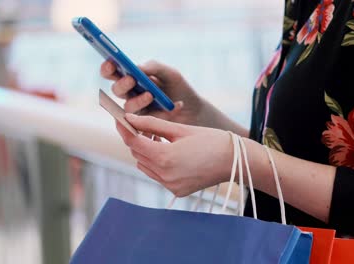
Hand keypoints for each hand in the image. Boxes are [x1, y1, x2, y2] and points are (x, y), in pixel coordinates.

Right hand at [100, 60, 203, 125]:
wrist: (194, 109)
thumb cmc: (179, 89)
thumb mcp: (170, 73)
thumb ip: (154, 67)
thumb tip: (136, 68)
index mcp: (131, 78)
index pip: (112, 73)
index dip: (107, 68)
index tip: (111, 63)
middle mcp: (130, 95)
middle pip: (116, 90)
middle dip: (122, 84)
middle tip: (131, 79)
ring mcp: (136, 112)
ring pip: (127, 108)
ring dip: (138, 100)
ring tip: (151, 95)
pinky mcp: (144, 126)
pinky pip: (143, 122)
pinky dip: (161, 113)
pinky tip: (174, 107)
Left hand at [116, 113, 233, 196]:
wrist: (235, 161)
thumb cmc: (210, 139)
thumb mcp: (179, 129)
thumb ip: (152, 124)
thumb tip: (129, 118)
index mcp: (164, 157)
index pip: (133, 142)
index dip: (124, 129)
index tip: (119, 119)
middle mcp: (165, 175)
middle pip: (137, 155)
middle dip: (136, 139)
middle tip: (142, 125)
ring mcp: (170, 186)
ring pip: (145, 166)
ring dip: (146, 152)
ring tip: (159, 138)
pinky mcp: (176, 191)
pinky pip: (157, 175)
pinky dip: (157, 164)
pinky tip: (168, 151)